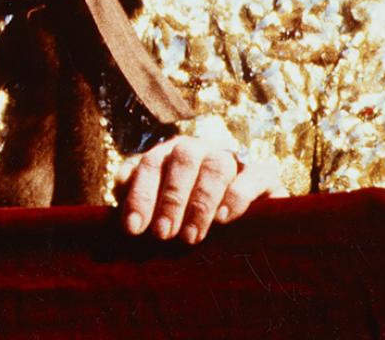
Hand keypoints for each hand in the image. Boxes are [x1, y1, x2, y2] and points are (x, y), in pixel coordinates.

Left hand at [117, 136, 283, 242]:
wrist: (239, 212)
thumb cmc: (185, 210)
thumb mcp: (158, 200)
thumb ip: (135, 189)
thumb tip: (120, 184)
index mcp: (169, 152)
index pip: (150, 163)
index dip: (140, 195)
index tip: (133, 229)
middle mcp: (200, 149)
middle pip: (182, 159)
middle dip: (171, 199)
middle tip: (163, 234)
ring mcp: (232, 158)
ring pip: (216, 166)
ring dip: (201, 201)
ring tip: (191, 236)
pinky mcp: (264, 175)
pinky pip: (253, 176)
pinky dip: (236, 197)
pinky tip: (223, 219)